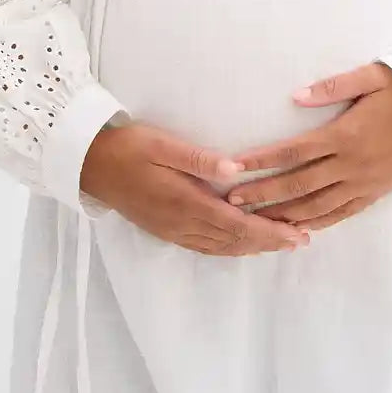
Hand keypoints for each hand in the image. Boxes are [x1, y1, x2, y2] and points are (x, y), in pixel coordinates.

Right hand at [80, 120, 311, 256]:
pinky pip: (205, 246)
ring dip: (252, 247)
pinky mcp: (165, 230)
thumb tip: (237, 169)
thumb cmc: (128, 147)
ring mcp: (173, 230)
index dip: (270, 232)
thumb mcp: (163, 145)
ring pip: (221, 247)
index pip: (238, 224)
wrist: (89, 165)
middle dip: (270, 242)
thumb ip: (199, 159)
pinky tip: (240, 243)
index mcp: (186, 203)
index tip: (297, 234)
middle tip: (302, 240)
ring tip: (280, 243)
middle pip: (235, 241)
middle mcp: (182, 224)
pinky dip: (230, 247)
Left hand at [222, 61, 391, 230]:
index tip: (233, 166)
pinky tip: (296, 229)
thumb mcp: (371, 78)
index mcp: (344, 135)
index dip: (260, 160)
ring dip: (284, 213)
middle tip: (231, 200)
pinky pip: (341, 214)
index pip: (292, 152)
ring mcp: (362, 183)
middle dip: (262, 193)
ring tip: (255, 220)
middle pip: (297, 184)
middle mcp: (350, 165)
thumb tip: (295, 96)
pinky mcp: (374, 194)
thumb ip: (332, 87)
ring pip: (316, 206)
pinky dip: (317, 223)